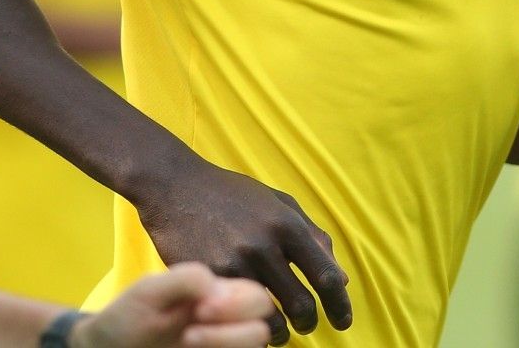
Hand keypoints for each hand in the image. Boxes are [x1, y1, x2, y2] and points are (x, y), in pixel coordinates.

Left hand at [73, 263, 273, 347]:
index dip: (239, 303)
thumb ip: (188, 279)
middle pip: (264, 326)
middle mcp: (226, 324)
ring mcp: (220, 346)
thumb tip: (222, 291)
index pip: (257, 297)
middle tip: (191, 332)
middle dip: (234, 329)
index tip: (201, 308)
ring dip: (227, 343)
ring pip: (256, 345)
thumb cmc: (127, 316)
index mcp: (218, 296)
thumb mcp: (151, 289)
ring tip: (187, 342)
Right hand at [134, 158, 350, 345]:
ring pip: (269, 319)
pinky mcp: (207, 277)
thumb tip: (342, 279)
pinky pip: (235, 316)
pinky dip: (246, 324)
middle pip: (301, 305)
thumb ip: (312, 236)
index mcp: (287, 224)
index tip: (342, 321)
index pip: (326, 276)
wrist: (175, 186)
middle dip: (308, 323)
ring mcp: (234, 263)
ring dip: (278, 332)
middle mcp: (264, 245)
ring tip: (277, 330)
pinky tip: (246, 320)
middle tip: (306, 325)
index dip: (339, 305)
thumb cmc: (231, 195)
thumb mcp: (278, 203)